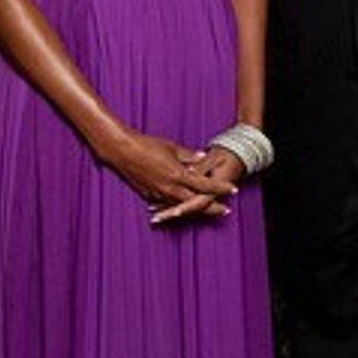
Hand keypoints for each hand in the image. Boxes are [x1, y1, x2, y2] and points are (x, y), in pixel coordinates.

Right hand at [92, 125, 238, 225]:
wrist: (124, 152)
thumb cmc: (148, 145)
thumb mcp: (172, 147)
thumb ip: (188, 155)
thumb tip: (202, 157)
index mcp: (178, 175)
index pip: (205, 185)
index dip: (220, 188)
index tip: (233, 190)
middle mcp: (171, 189)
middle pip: (197, 203)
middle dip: (212, 208)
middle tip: (226, 211)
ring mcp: (160, 195)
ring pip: (183, 207)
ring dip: (197, 209)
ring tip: (208, 210)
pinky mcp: (151, 197)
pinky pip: (169, 205)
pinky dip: (179, 207)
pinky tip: (185, 207)